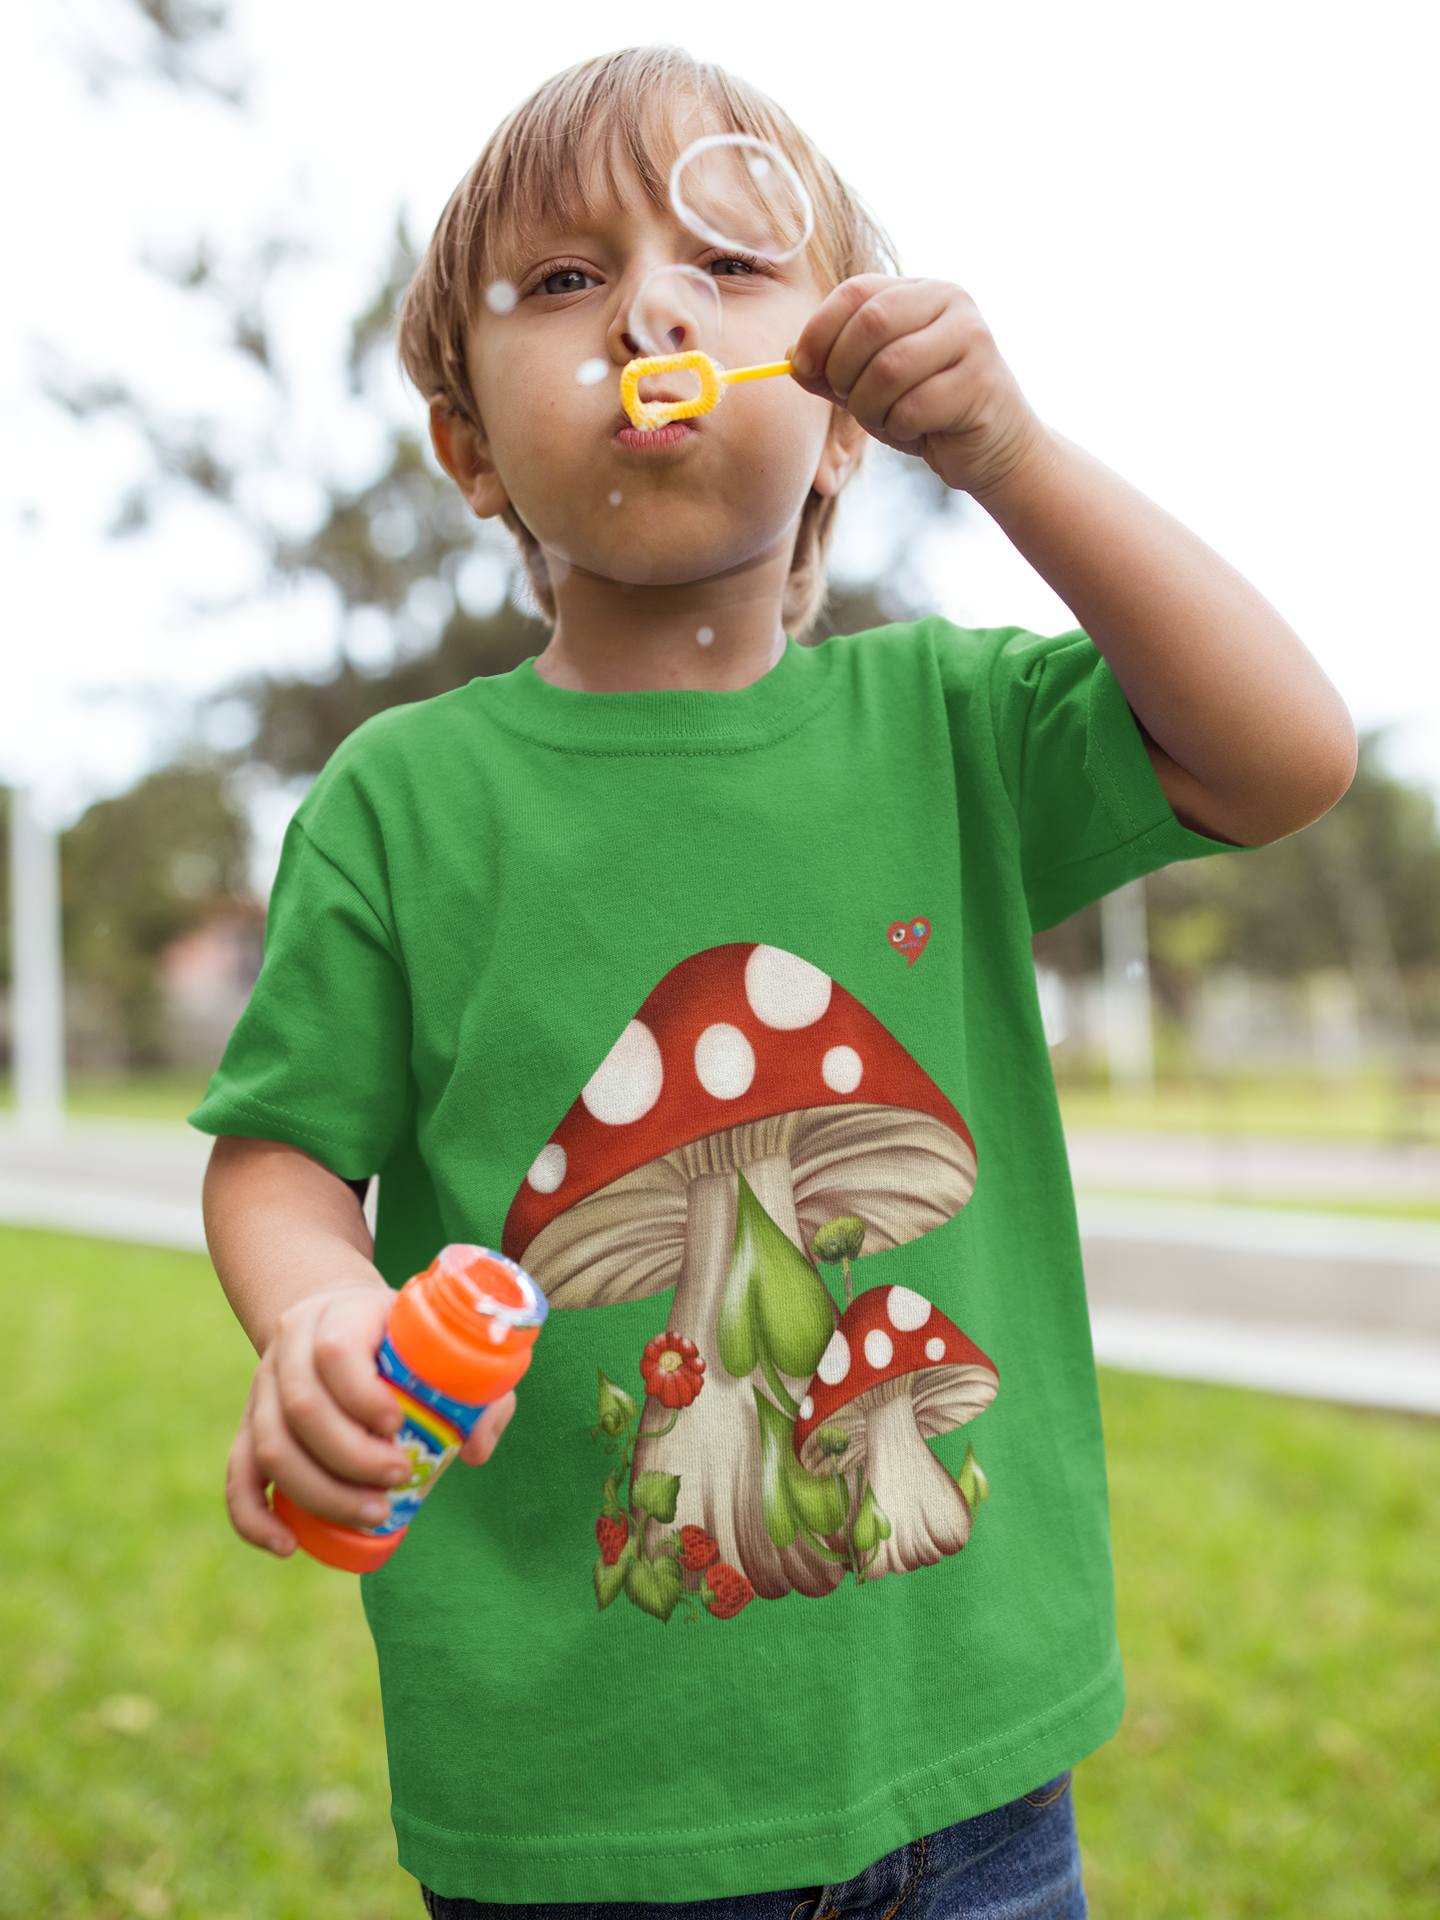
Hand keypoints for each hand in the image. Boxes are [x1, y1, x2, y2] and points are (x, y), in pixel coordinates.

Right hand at [225, 1282, 517, 1554]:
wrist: (338, 1317)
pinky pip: (237, 1475)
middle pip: (301, 1407)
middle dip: (351, 1456)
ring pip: (269, 1445)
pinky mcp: (249, 1426)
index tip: (399, 1425)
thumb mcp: (441, 1344)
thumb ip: (478, 1389)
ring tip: (373, 1513)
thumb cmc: (402, 1339)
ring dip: (319, 1491)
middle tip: (398, 1478)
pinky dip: (255, 1517)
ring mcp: (263, 1388)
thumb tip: (472, 1450)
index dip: (363, 1395)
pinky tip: (287, 1546)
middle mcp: (291, 1348)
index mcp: (340, 1315)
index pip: (336, 1352)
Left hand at [790, 275, 1045, 498]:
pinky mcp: (981, 382)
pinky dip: (899, 427)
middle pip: (871, 323)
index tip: (802, 367)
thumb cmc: (927, 412)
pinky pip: (914, 406)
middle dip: (844, 371)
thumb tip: (790, 357)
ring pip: (890, 367)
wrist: (993, 449)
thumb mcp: (870, 387)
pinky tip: (916, 430)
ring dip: (870, 406)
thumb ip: (832, 369)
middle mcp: (950, 301)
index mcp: (919, 290)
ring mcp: (971, 338)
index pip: (856, 291)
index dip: (819, 330)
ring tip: (884, 419)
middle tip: (849, 399)